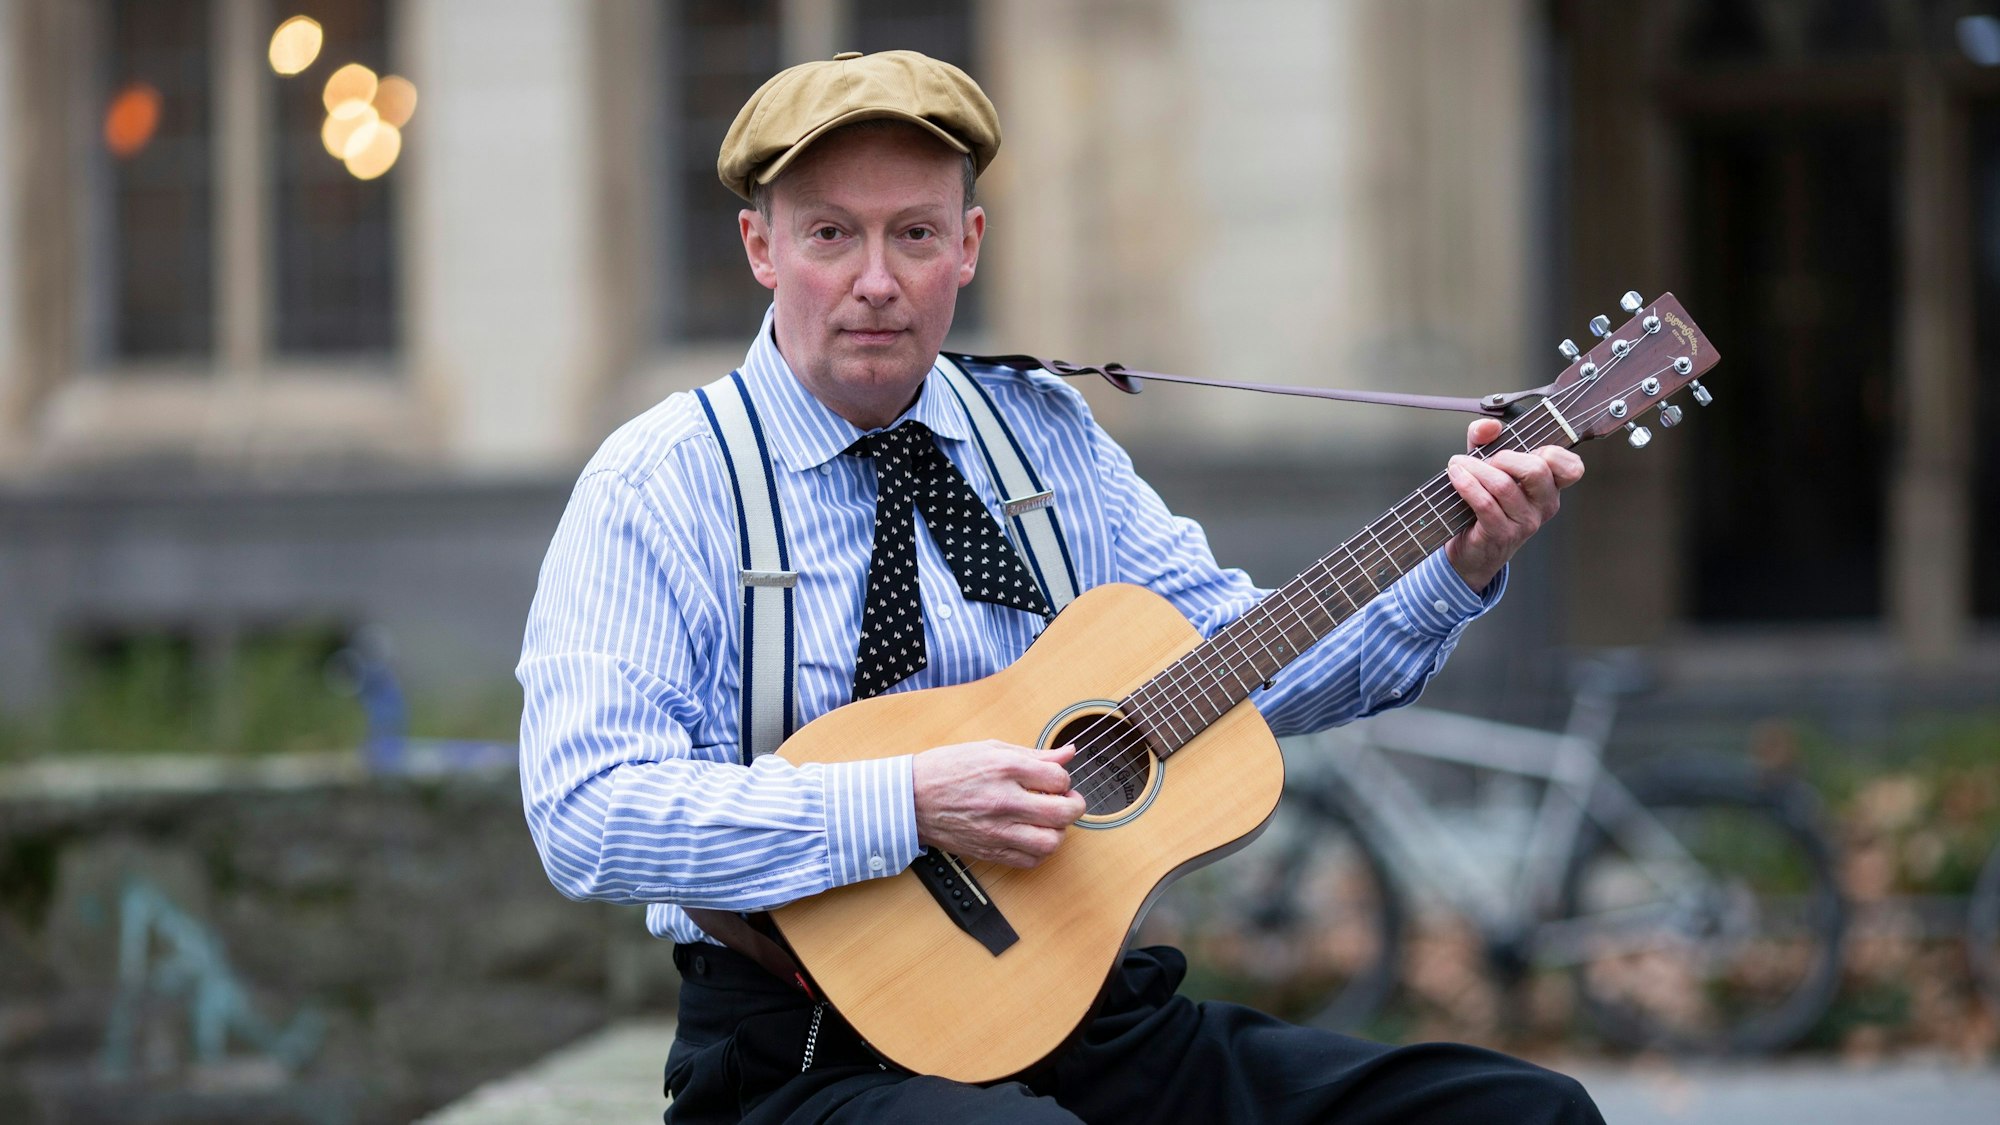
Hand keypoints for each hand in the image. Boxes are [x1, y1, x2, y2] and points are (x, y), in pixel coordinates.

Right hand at [912, 741, 1086, 867]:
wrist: (910, 798)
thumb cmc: (947, 769)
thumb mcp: (991, 749)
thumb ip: (1034, 754)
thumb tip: (1068, 753)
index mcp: (1005, 769)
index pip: (1059, 778)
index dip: (1063, 779)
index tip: (1054, 780)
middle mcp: (1004, 801)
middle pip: (1063, 812)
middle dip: (1074, 806)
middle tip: (1067, 801)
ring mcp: (997, 829)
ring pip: (1050, 842)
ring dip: (1058, 832)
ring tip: (1049, 822)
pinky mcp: (989, 850)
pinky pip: (1029, 861)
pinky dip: (1039, 851)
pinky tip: (1032, 836)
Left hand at [1443, 417, 1584, 590]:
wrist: (1472, 549)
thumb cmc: (1485, 503)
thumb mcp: (1487, 465)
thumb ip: (1486, 439)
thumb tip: (1489, 426)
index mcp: (1550, 487)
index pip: (1571, 468)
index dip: (1550, 451)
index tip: (1523, 448)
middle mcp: (1544, 505)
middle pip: (1536, 469)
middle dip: (1503, 457)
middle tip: (1483, 459)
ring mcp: (1525, 523)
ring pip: (1504, 485)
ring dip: (1475, 469)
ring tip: (1457, 465)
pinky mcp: (1502, 535)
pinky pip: (1485, 504)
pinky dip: (1467, 485)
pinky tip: (1455, 476)